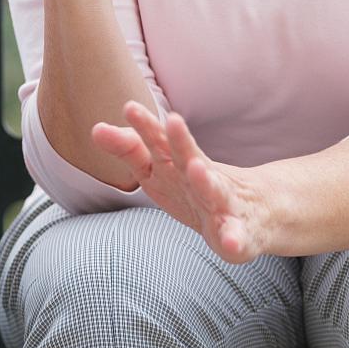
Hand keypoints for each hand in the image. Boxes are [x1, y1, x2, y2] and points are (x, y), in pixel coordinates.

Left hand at [94, 102, 267, 262]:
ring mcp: (222, 204)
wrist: (253, 211)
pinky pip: (235, 236)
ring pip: (214, 191)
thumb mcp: (160, 168)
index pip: (160, 141)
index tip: (129, 108)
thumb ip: (131, 149)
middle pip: (189, 156)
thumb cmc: (194, 188)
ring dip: (205, 180)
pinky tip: (230, 240)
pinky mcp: (237, 232)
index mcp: (179, 163)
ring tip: (196, 169)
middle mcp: (202, 177)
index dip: (145, 127)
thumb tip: (95, 129)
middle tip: (173, 120)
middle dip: (180, 141)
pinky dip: (233, 237)